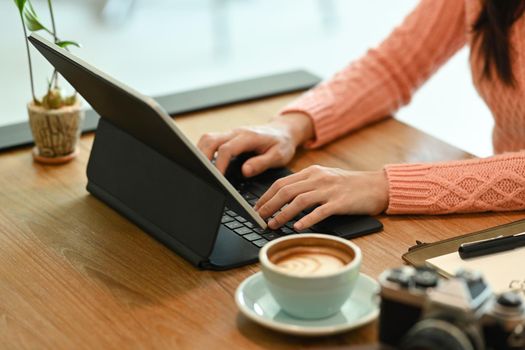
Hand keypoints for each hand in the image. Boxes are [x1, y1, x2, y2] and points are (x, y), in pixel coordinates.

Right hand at [197, 113, 313, 176]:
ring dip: (200, 153)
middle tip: (202, 176)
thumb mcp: (279, 156)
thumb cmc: (282, 144)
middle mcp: (237, 132)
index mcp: (249, 137)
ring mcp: (230, 134)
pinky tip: (204, 165)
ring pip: (207, 138)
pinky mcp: (228, 137)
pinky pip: (211, 141)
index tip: (217, 179)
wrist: (284, 131)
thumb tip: (245, 171)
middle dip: (202, 157)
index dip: (219, 165)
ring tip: (200, 171)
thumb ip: (261, 163)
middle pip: (210, 140)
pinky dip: (204, 152)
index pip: (226, 149)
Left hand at [254, 165, 388, 229]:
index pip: (282, 182)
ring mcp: (329, 189)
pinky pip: (320, 211)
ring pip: (299, 200)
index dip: (266, 196)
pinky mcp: (341, 202)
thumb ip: (307, 185)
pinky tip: (298, 228)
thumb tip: (284, 199)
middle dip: (269, 205)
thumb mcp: (326, 179)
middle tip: (258, 218)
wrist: (378, 186)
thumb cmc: (351, 186)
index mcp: (312, 172)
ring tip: (273, 225)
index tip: (256, 208)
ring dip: (283, 214)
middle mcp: (318, 178)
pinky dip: (307, 219)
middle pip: (286, 190)